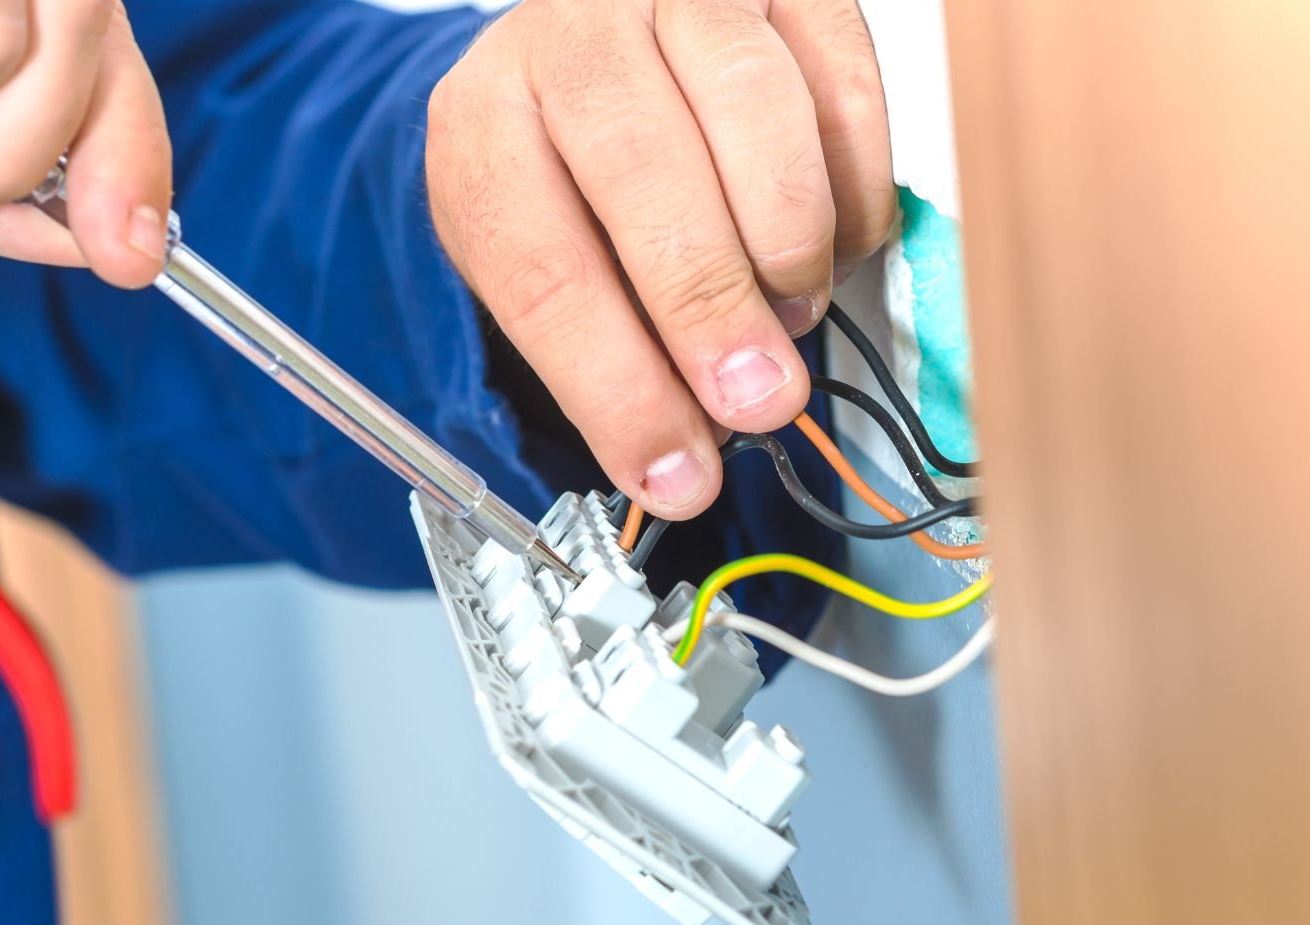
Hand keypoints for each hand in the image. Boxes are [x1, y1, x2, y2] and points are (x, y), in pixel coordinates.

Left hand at [427, 0, 895, 517]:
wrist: (596, 44)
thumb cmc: (569, 167)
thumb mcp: (544, 252)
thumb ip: (607, 348)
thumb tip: (688, 463)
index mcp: (484, 120)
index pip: (541, 268)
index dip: (613, 385)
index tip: (673, 469)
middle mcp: (571, 31)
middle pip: (639, 171)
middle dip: (707, 307)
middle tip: (759, 400)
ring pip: (752, 109)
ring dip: (788, 241)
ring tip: (792, 315)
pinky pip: (843, 85)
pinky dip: (853, 188)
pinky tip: (831, 245)